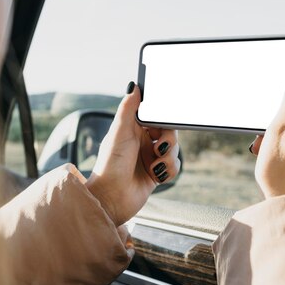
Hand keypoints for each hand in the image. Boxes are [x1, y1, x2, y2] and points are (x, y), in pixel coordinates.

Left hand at [86, 82, 180, 225]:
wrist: (111, 199)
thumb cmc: (110, 165)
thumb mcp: (119, 133)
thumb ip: (128, 109)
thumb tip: (134, 85)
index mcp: (132, 129)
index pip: (155, 116)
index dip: (163, 119)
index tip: (166, 122)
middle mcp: (141, 142)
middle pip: (169, 133)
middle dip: (168, 141)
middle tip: (159, 148)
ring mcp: (149, 158)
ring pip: (174, 150)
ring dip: (168, 158)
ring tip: (155, 166)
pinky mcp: (156, 174)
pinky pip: (174, 167)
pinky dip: (169, 171)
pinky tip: (157, 176)